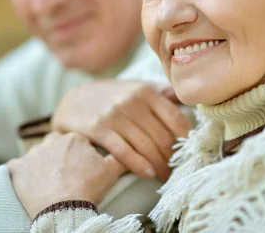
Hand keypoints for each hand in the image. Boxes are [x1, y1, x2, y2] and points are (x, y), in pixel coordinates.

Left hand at [8, 132, 124, 218]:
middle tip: (66, 175)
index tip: (81, 168)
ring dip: (42, 165)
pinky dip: (21, 173)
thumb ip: (121, 157)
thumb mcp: (111, 172)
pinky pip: (16, 166)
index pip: (76, 142)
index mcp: (74, 138)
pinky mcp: (17, 168)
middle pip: (56, 145)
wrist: (63, 210)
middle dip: (60, 157)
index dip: (79, 156)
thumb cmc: (88, 189)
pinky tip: (28, 183)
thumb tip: (133, 153)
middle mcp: (51, 141)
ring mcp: (32, 154)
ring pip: (37, 155)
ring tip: (49, 182)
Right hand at [52, 81, 191, 180]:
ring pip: (145, 146)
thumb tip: (186, 97)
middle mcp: (131, 101)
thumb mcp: (134, 87)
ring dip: (159, 166)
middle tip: (178, 171)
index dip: (187, 138)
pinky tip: (148, 173)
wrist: (72, 100)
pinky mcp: (98, 129)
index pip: (175, 117)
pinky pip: (123, 151)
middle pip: (162, 136)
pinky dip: (138, 165)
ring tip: (166, 176)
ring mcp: (114, 115)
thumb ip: (160, 92)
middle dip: (173, 157)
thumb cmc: (110, 97)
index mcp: (145, 90)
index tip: (192, 152)